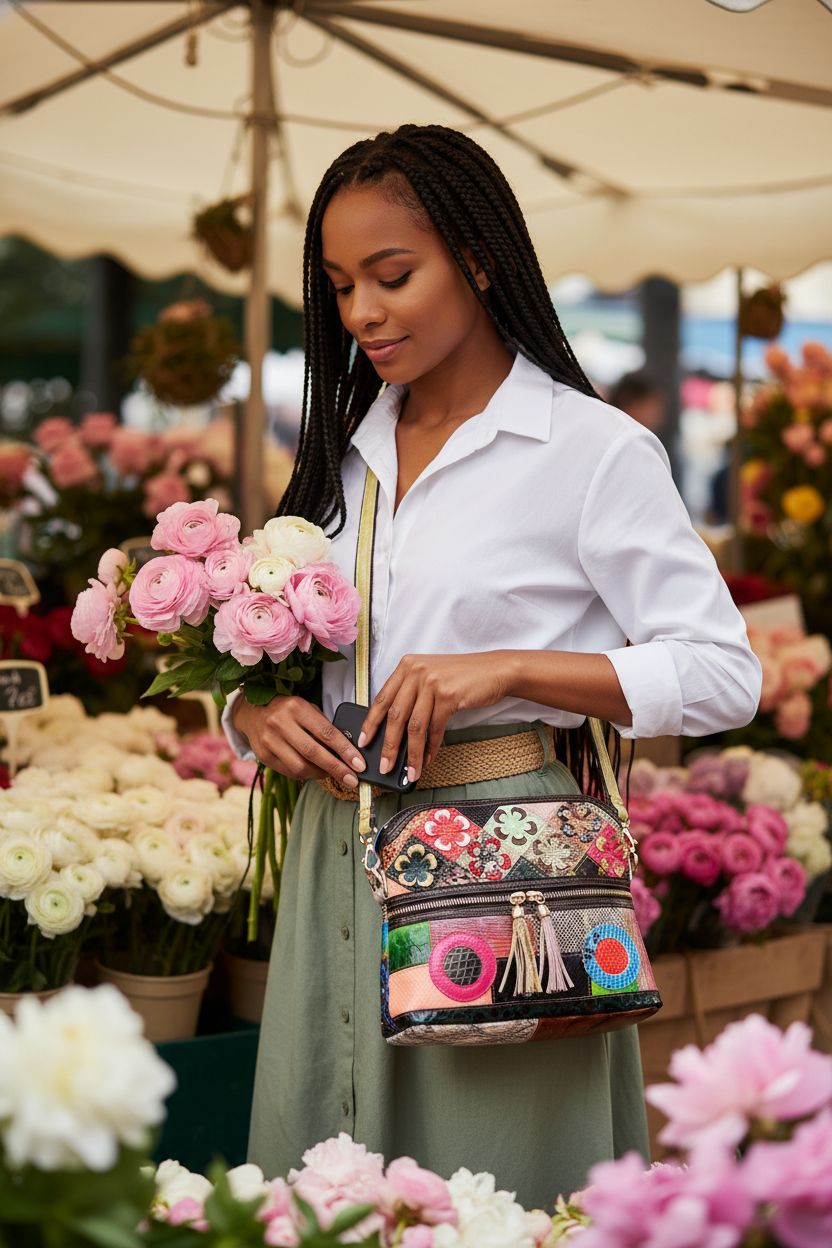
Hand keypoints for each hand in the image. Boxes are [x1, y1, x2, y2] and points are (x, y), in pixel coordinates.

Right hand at [233, 694, 366, 787]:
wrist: (251, 712)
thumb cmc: (287, 710)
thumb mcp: (306, 709)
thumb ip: (323, 727)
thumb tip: (348, 751)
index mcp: (296, 708)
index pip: (326, 733)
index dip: (345, 751)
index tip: (359, 764)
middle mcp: (280, 723)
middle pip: (314, 752)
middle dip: (337, 769)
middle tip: (353, 779)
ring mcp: (269, 740)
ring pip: (300, 766)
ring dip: (321, 774)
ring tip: (334, 775)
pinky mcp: (263, 755)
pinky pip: (289, 772)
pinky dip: (306, 775)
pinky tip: (315, 772)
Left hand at [358, 652, 510, 782]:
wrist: (495, 670)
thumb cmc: (463, 677)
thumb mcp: (431, 677)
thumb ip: (411, 695)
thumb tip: (394, 730)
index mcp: (407, 666)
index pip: (382, 698)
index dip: (370, 722)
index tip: (364, 741)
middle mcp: (416, 671)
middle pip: (395, 715)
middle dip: (388, 745)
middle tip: (384, 765)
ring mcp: (432, 682)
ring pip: (414, 726)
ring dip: (411, 754)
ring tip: (410, 771)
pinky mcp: (449, 695)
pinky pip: (434, 728)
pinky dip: (431, 747)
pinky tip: (429, 759)